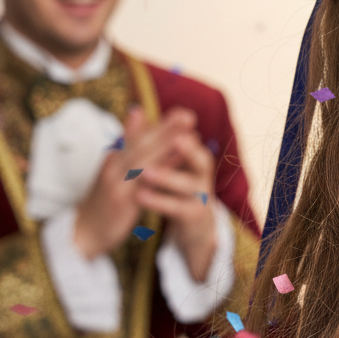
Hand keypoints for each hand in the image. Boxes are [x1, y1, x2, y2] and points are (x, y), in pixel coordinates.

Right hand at [74, 106, 200, 259]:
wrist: (82, 232)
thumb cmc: (105, 198)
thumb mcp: (114, 170)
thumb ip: (128, 146)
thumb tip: (139, 116)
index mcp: (113, 158)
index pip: (137, 136)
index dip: (160, 123)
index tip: (182, 111)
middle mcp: (114, 166)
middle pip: (141, 143)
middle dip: (165, 128)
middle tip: (189, 115)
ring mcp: (117, 183)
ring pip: (143, 158)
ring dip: (166, 143)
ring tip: (187, 133)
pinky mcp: (122, 201)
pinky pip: (144, 182)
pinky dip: (161, 168)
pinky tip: (178, 161)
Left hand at [135, 127, 217, 282]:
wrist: (194, 227)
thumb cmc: (179, 190)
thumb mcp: (171, 164)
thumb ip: (156, 140)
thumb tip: (135, 110)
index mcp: (198, 159)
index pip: (193, 142)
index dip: (183, 130)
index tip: (176, 115)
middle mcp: (203, 176)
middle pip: (200, 159)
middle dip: (186, 149)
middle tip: (173, 138)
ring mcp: (200, 196)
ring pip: (187, 185)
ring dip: (167, 177)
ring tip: (145, 173)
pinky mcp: (193, 216)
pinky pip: (177, 209)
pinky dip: (160, 202)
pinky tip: (141, 197)